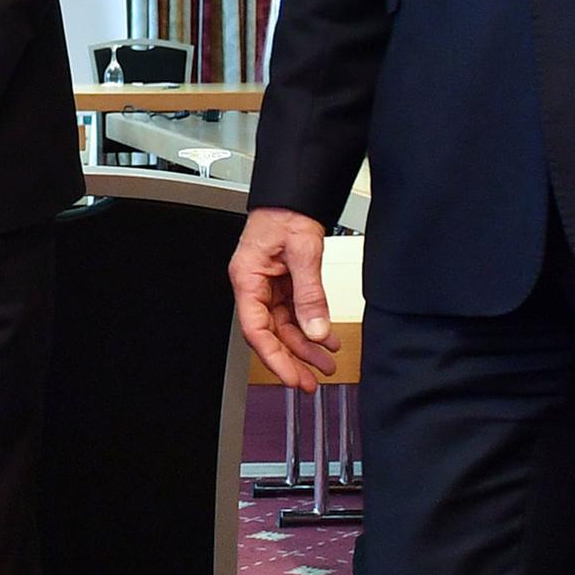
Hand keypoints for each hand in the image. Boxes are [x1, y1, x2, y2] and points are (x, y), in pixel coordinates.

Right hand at [231, 208, 340, 389]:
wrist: (293, 192)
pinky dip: (311, 327)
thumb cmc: (285, 211)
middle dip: (292, 360)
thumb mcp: (302, 252)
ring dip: (306, 346)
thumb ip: (309, 293)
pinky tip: (327, 339)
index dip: (274, 358)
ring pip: (285, 327)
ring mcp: (268, 286)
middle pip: (271, 334)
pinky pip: (295, 312)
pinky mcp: (283, 283)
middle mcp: (254, 286)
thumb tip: (316, 330)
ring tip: (326, 364)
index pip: (256, 330)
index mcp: (247, 279)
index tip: (292, 377)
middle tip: (310, 382)